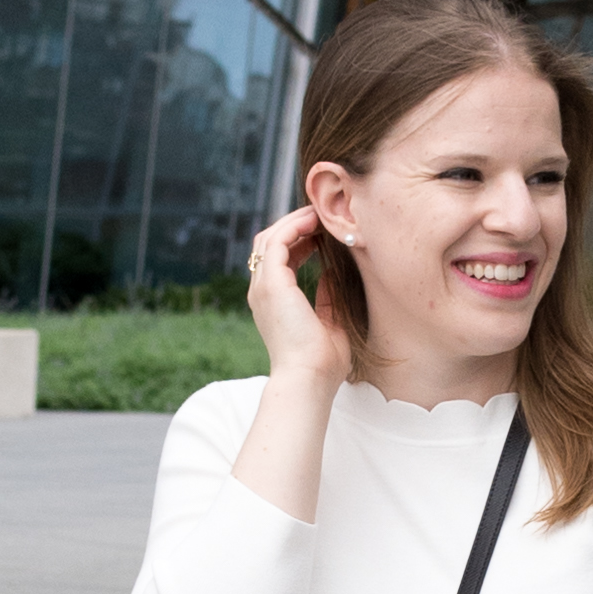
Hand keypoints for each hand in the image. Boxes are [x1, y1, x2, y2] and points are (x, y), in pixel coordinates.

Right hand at [244, 205, 351, 392]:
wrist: (309, 379)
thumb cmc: (322, 363)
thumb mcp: (328, 321)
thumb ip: (327, 297)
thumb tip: (331, 273)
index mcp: (272, 303)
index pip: (277, 260)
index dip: (298, 240)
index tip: (322, 233)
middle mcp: (262, 292)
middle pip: (268, 243)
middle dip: (294, 225)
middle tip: (321, 216)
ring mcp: (263, 287)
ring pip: (269, 237)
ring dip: (294, 221)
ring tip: (319, 214)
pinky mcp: (271, 284)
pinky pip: (277, 241)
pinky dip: (294, 227)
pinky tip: (315, 223)